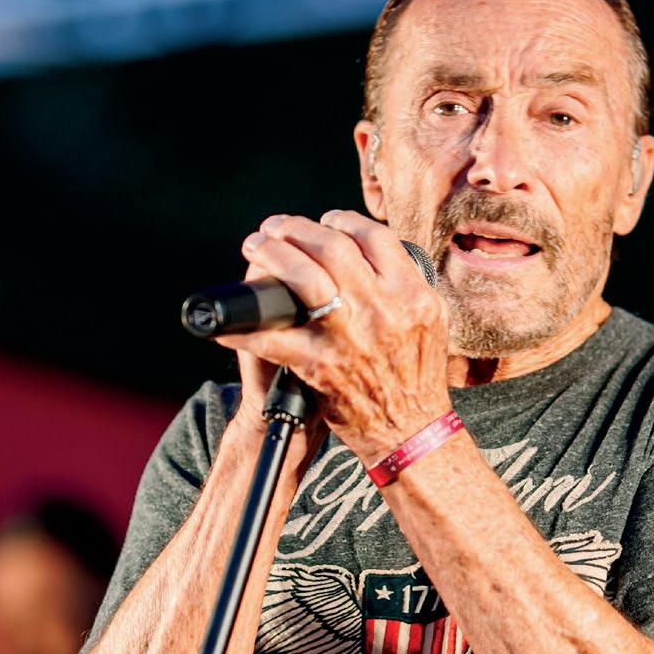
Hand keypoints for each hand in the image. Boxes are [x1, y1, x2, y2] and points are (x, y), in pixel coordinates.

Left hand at [218, 211, 450, 465]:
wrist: (411, 432)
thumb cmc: (419, 378)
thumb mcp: (431, 323)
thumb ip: (407, 286)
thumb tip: (375, 250)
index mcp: (413, 295)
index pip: (374, 237)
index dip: (343, 222)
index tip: (326, 222)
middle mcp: (383, 310)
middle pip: (332, 246)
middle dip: (296, 229)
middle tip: (276, 227)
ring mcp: (350, 337)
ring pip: (303, 277)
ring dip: (272, 254)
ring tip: (256, 246)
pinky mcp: (321, 365)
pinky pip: (272, 338)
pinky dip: (241, 330)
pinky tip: (222, 323)